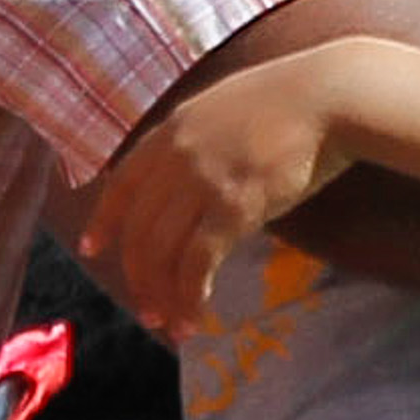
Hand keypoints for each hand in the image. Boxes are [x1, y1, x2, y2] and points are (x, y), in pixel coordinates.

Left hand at [79, 48, 354, 334]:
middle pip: (139, 228)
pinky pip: (198, 263)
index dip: (104, 219)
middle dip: (137, 275)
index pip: (122, 182)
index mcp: (172, 131)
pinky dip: (191, 296)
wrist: (327, 96)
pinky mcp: (233, 207)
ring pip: (162, 252)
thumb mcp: (224, 109)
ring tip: (169, 324)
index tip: (92, 248)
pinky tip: (196, 316)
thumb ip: (200, 141)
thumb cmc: (290, 101)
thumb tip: (194, 179)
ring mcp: (202, 182)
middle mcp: (177, 158)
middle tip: (146, 308)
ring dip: (162, 295)